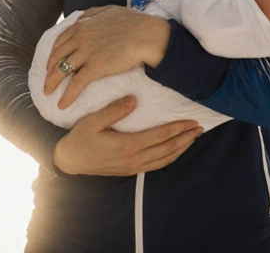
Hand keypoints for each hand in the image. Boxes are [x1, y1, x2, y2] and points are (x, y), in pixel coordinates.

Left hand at [45, 6, 170, 107]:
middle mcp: (80, 37)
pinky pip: (76, 84)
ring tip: (48, 93)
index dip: (53, 53)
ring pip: (62, 70)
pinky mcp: (95, 67)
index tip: (51, 62)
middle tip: (46, 79)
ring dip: (52, 83)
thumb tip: (83, 18)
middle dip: (49, 70)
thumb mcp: (109, 10)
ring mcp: (86, 53)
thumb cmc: (133, 22)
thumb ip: (93, 14)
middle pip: (57, 56)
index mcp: (82, 24)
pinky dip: (67, 96)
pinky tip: (62, 104)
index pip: (60, 41)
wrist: (146, 34)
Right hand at [52, 95, 202, 175]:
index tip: (191, 121)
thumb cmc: (80, 138)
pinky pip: (156, 165)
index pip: (160, 136)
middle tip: (200, 128)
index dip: (177, 128)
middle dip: (185, 138)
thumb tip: (134, 99)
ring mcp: (133, 167)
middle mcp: (134, 159)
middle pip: (167, 149)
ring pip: (164, 159)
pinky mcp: (130, 170)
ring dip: (181, 148)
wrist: (70, 161)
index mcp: (127, 145)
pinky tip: (176, 151)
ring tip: (193, 138)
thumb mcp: (92, 121)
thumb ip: (114, 110)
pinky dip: (170, 158)